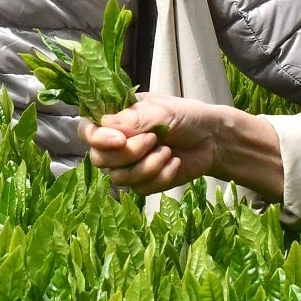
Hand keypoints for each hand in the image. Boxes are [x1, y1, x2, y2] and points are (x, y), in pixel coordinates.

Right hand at [83, 95, 283, 198]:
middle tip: (153, 140)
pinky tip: (174, 163)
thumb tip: (104, 127)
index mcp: (116, 119)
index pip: (88, 131)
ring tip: (168, 152)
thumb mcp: (161, 112)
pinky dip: (161, 177)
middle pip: (100, 159)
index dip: (97, 138)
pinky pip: (140, 189)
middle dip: (128, 154)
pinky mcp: (144, 183)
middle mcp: (117, 143)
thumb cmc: (186, 116)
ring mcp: (129, 165)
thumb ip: (133, 120)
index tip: (119, 140)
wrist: (213, 139)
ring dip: (147, 166)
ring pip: (119, 178)